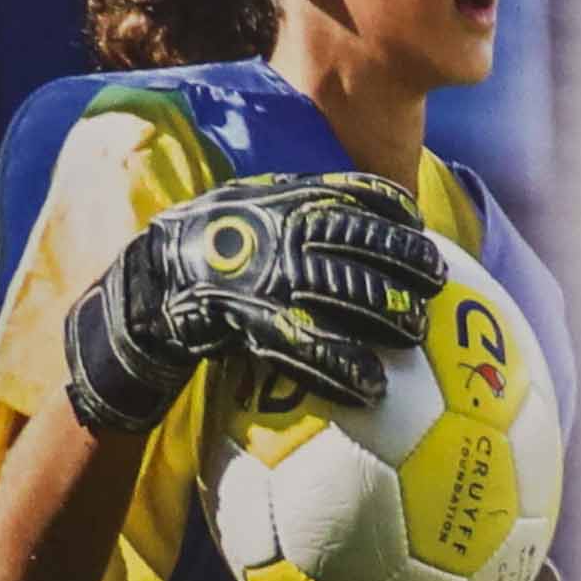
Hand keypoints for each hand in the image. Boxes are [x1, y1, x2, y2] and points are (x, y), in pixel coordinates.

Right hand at [63, 171, 439, 434]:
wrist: (143, 292)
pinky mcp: (243, 318)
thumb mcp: (253, 214)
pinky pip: (302, 343)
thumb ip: (302, 210)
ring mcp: (257, 273)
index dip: (387, 211)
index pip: (344, 194)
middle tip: (437, 281)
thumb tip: (373, 221)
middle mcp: (271, 231)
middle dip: (402, 260)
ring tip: (414, 332)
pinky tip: (373, 385)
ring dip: (385, 312)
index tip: (419, 227)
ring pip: (338, 289)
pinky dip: (341, 365)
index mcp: (277, 201)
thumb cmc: (214, 255)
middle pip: (354, 241)